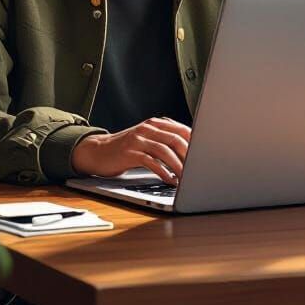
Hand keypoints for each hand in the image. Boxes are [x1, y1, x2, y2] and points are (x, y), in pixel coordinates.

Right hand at [71, 117, 191, 184]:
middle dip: (190, 155)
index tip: (206, 155)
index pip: (181, 130)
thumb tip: (191, 150)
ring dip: (178, 166)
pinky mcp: (130, 153)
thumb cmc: (126, 148)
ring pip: (164, 150)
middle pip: (175, 139)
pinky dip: (163, 172)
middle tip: (199, 169)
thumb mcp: (146, 139)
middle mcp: (147, 128)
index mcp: (154, 124)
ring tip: (187, 178)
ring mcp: (138, 139)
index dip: (195, 142)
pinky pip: (151, 162)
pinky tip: (169, 180)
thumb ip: (164, 140)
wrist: (98, 151)